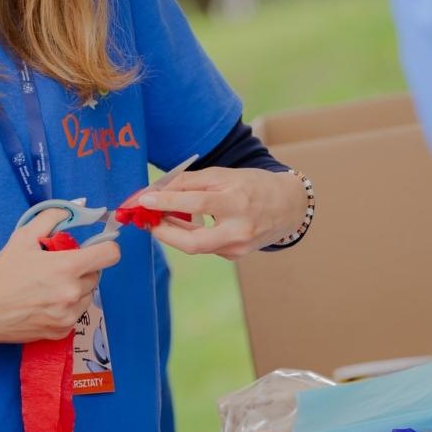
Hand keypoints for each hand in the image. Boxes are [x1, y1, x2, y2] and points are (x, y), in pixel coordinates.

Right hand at [0, 210, 120, 344]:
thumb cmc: (3, 273)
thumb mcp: (23, 237)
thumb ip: (51, 217)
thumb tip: (75, 208)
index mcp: (67, 267)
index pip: (110, 255)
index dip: (105, 247)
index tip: (96, 247)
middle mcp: (73, 293)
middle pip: (96, 275)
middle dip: (82, 268)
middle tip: (58, 267)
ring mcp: (69, 315)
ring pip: (87, 295)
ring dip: (76, 288)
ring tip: (50, 287)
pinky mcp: (63, 332)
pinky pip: (76, 314)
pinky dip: (66, 307)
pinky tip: (45, 303)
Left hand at [139, 167, 305, 260]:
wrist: (288, 206)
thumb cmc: (252, 185)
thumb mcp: (223, 175)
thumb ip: (190, 182)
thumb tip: (158, 189)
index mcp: (237, 202)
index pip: (196, 203)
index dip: (167, 201)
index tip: (143, 199)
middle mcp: (239, 230)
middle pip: (193, 242)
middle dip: (163, 233)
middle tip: (145, 220)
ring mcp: (238, 247)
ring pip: (196, 246)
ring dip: (172, 232)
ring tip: (157, 217)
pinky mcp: (235, 256)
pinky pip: (204, 246)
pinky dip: (188, 235)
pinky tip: (180, 224)